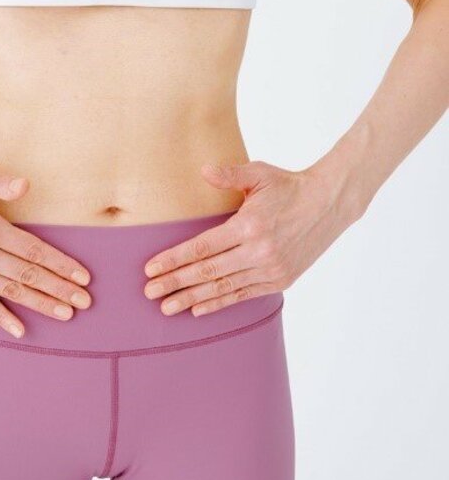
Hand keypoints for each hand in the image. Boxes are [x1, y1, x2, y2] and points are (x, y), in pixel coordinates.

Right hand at [0, 159, 91, 337]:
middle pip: (28, 275)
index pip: (34, 250)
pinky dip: (1, 317)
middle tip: (85, 301)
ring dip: (40, 304)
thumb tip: (26, 186)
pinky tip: (21, 329)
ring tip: (66, 313)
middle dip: (59, 289)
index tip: (83, 276)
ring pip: (10, 291)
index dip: (61, 265)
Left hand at [143, 159, 353, 315]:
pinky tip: (198, 309)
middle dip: (176, 283)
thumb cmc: (288, 186)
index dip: (174, 259)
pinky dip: (219, 303)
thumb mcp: (260, 174)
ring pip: (223, 287)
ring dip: (192, 299)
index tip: (151, 268)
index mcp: (250, 225)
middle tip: (149, 292)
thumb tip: (204, 170)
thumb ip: (230, 174)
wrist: (329, 204)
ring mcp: (271, 268)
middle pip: (208, 271)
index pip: (203, 247)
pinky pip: (243, 294)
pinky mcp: (280, 280)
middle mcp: (259, 251)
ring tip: (167, 307)